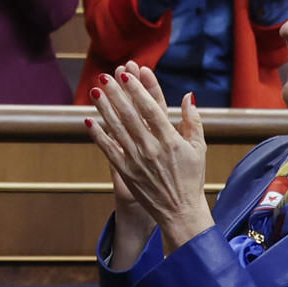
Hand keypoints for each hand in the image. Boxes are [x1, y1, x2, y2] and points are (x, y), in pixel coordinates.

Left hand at [86, 63, 211, 252]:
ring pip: (117, 129)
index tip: (128, 74)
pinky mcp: (126, 172)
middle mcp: (151, 149)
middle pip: (130, 115)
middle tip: (105, 76)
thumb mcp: (198, 148)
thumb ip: (193, 120)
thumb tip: (188, 95)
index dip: (138, 90)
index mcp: (170, 140)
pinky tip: (89, 121)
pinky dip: (98, 135)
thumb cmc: (191, 178)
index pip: (151, 109)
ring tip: (95, 91)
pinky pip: (109, 150)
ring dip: (104, 109)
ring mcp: (137, 161)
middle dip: (116, 94)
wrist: (180, 211)